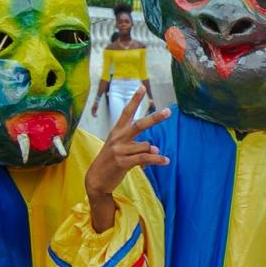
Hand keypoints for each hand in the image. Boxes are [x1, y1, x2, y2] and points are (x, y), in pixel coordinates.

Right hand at [85, 86, 169, 231]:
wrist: (96, 179)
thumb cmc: (111, 161)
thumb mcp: (121, 149)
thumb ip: (138, 146)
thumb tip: (154, 148)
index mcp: (116, 131)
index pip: (127, 112)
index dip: (135, 99)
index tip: (142, 87)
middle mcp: (118, 138)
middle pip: (139, 124)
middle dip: (155, 118)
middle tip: (168, 111)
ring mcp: (119, 150)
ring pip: (145, 145)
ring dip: (153, 152)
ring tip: (157, 157)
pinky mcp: (123, 162)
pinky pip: (145, 158)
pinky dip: (157, 159)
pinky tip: (166, 161)